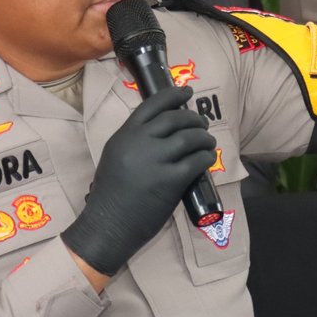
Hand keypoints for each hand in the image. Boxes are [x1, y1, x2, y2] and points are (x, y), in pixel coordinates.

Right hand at [61, 86, 216, 275]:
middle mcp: (140, 142)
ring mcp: (155, 160)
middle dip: (194, 119)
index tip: (186, 91)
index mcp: (125, 135)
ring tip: (208, 142)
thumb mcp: (115, 157)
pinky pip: (197, 161)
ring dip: (204, 138)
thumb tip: (163, 130)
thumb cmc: (110, 195)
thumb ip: (134, 141)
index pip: (153, 105)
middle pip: (176, 118)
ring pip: (190, 137)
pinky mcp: (170, 180)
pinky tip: (208, 159)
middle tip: (202, 125)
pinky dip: (206, 157)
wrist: (108, 224)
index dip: (173, 95)